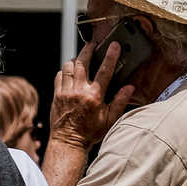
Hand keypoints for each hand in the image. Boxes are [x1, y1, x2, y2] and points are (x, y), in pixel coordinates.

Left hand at [50, 37, 135, 151]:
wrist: (68, 142)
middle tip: (92, 43)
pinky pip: (59, 76)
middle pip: (82, 63)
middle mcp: (79, 91)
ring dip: (75, 59)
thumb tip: (130, 88)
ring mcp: (66, 92)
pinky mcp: (56, 95)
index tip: (114, 45)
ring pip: (68, 67)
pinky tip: (69, 71)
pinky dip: (64, 70)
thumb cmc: (90, 132)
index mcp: (94, 96)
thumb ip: (120, 102)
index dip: (111, 56)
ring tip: (80, 57)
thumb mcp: (110, 119)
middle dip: (88, 50)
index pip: (105, 71)